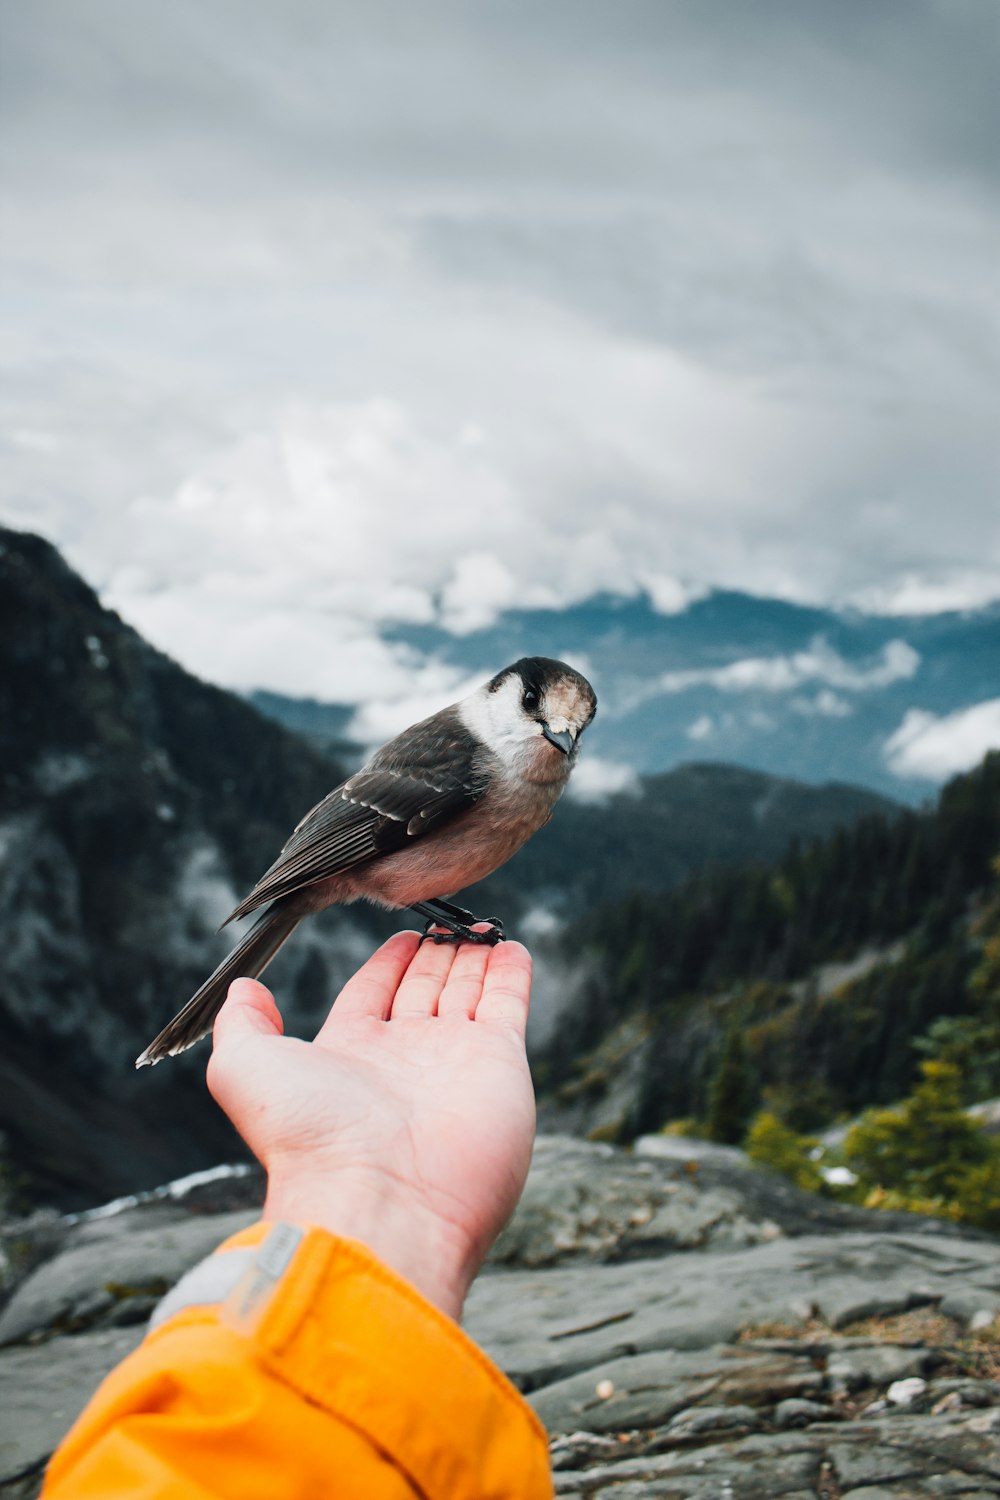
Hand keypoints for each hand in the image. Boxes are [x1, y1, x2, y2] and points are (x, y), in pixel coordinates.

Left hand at [206, 929, 535, 1318]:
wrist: (379, 1199)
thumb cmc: (307, 1138)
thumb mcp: (245, 1068)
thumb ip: (241, 1023)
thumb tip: (242, 989)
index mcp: (349, 1055)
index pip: (373, 993)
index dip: (388, 963)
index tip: (404, 934)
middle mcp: (404, 1058)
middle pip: (425, 990)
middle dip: (436, 955)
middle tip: (450, 920)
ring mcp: (455, 1060)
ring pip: (467, 992)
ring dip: (475, 957)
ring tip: (482, 926)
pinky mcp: (499, 1062)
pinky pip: (507, 1004)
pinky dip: (511, 973)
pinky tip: (512, 947)